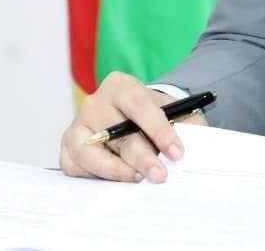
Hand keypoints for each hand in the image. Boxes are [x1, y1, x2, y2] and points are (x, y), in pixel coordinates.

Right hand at [59, 71, 206, 183]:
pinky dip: (94, 175)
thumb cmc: (155, 114)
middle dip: (142, 157)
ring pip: (88, 151)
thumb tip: (197, 145)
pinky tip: (115, 180)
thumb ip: (187, 123)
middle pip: (117, 133)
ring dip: (113, 169)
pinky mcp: (67, 146)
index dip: (159, 130)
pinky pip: (74, 165)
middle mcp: (95, 102)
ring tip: (136, 179)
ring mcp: (77, 125)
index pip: (140, 106)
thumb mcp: (175, 110)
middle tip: (160, 175)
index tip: (177, 152)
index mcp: (121, 85)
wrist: (132, 116)